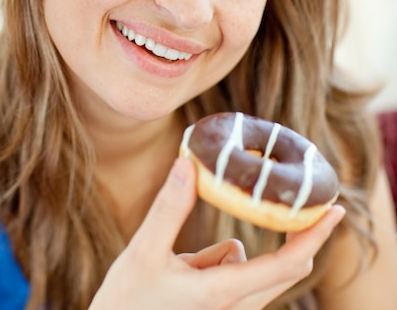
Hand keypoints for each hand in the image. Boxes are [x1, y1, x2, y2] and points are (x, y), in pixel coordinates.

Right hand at [89, 158, 344, 309]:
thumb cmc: (125, 305)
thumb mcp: (142, 254)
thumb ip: (168, 210)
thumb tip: (189, 163)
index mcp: (221, 294)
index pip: (286, 264)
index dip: (315, 235)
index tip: (335, 209)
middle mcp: (232, 308)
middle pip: (283, 270)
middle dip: (299, 237)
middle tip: (308, 203)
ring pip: (251, 270)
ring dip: (238, 252)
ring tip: (188, 255)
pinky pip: (231, 276)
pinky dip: (220, 262)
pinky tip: (184, 268)